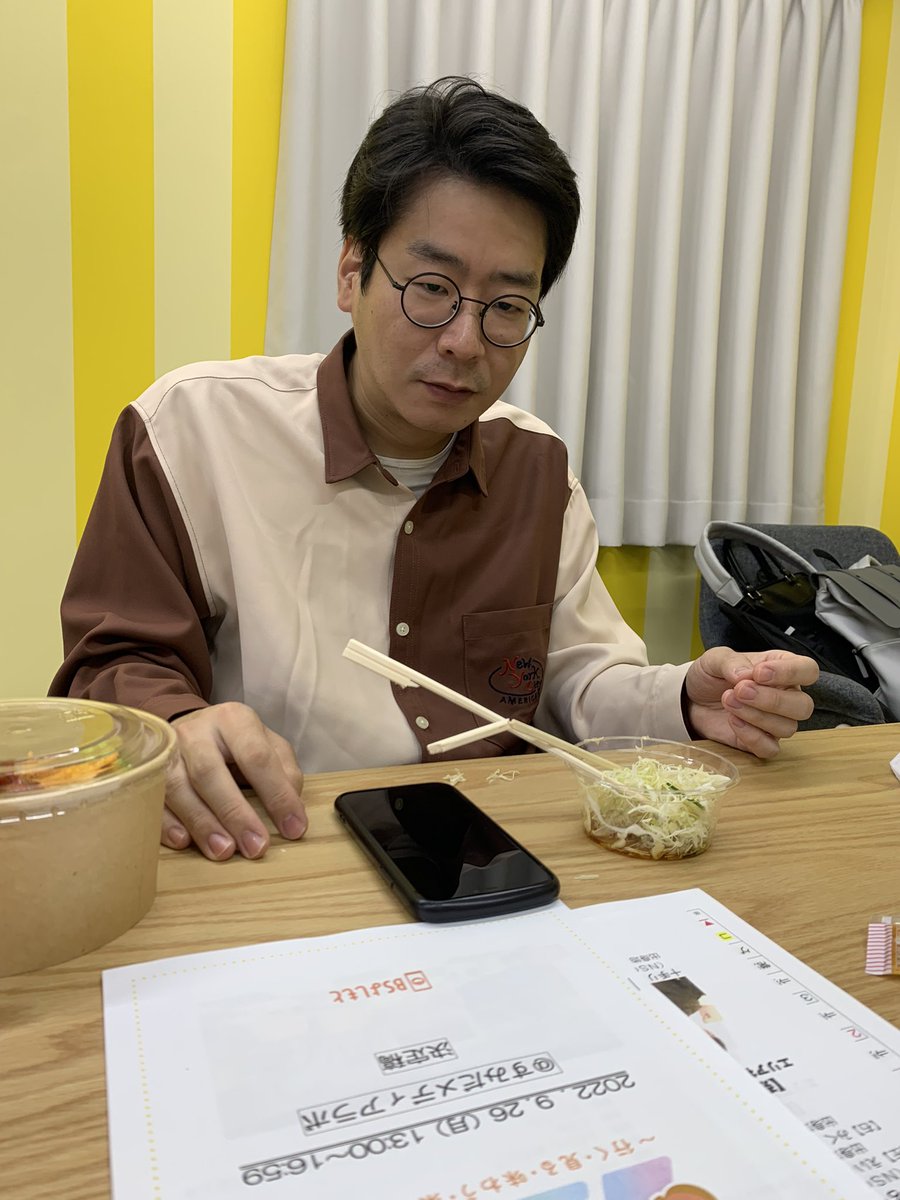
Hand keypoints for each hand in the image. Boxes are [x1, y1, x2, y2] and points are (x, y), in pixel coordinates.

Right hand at [162, 703, 306, 859]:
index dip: (277, 795)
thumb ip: (285, 771)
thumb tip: (291, 806)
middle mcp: (196, 731)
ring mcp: (166, 751)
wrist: (191, 727)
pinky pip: (152, 798)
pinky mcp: (146, 771)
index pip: (257, 757)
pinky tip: (184, 842)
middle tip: (255, 847)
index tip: (294, 829)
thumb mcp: (268, 745)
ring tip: (223, 851)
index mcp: (234, 720)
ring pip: (177, 787)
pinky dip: (167, 823)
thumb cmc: (237, 743)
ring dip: (201, 823)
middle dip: (234, 813)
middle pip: (209, 772)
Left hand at [684, 648, 818, 758]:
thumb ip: (731, 662)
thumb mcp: (715, 659)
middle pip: (803, 706)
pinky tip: (732, 721)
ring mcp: (776, 722)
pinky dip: (751, 737)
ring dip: (756, 716)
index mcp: (782, 669)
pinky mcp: (761, 742)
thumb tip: (745, 675)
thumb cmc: (712, 676)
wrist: (693, 699)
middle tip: (740, 690)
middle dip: (773, 700)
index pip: (807, 670)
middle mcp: (786, 696)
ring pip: (787, 728)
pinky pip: (770, 748)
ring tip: (728, 701)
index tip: (759, 673)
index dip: (789, 672)